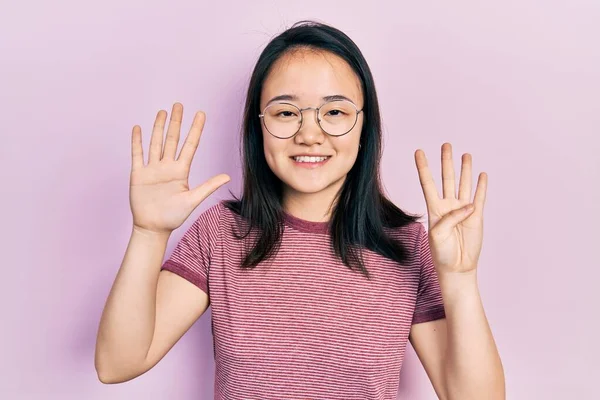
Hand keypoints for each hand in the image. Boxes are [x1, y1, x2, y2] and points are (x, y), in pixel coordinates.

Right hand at [129, 103, 229, 234]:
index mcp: (181, 171)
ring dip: (158, 127)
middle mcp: (167, 167)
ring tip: (162, 112)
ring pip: (156, 142)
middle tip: (179, 104)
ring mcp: (152, 169)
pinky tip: (138, 128)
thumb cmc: (173, 217)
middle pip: (173, 139)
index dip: (195, 129)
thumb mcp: (193, 200)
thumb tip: (227, 176)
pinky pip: (137, 154)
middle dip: (176, 122)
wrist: (153, 228)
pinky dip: (137, 141)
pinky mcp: (138, 174)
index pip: (190, 145)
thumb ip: (208, 186)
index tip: (200, 113)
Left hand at [414, 143, 486, 274]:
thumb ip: (450, 218)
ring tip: (465, 155)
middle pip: (447, 178)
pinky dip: (481, 186)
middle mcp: (448, 205)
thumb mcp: (438, 235)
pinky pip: (480, 198)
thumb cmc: (442, 252)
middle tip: (446, 144)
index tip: (418, 151)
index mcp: (434, 208)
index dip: (423, 167)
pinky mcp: (477, 216)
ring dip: (465, 170)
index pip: (427, 182)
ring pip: (464, 184)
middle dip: (446, 161)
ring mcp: (463, 210)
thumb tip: (467, 206)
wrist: (457, 267)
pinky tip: (482, 175)